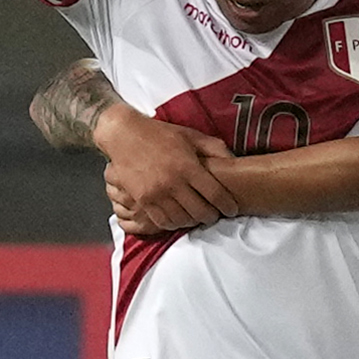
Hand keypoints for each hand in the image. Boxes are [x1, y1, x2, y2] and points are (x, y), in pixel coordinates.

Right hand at [98, 109, 236, 230]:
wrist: (124, 135)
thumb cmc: (160, 134)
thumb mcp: (191, 136)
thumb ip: (214, 148)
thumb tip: (235, 161)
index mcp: (188, 167)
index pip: (215, 194)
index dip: (227, 205)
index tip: (232, 209)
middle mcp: (173, 183)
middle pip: (200, 212)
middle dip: (211, 216)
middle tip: (215, 214)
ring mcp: (156, 194)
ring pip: (182, 220)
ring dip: (193, 222)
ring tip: (197, 216)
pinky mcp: (142, 200)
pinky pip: (162, 221)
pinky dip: (174, 224)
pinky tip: (178, 218)